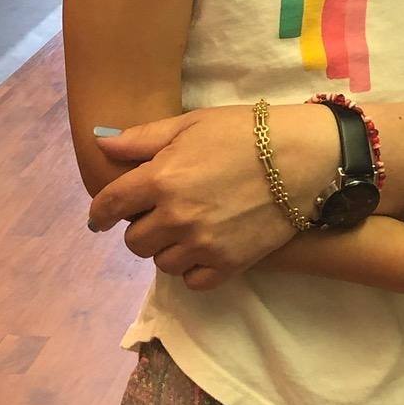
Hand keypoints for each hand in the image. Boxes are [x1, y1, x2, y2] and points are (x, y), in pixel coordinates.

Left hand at [87, 103, 339, 288]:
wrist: (304, 158)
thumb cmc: (245, 132)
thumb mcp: (191, 123)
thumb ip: (143, 139)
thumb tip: (101, 145)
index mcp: (161, 178)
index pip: (110, 205)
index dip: (99, 214)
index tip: (99, 220)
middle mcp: (176, 216)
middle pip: (134, 241)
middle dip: (140, 228)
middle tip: (159, 214)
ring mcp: (203, 244)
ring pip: (161, 263)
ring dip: (166, 248)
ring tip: (185, 230)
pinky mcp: (229, 264)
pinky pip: (192, 281)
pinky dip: (192, 268)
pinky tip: (202, 249)